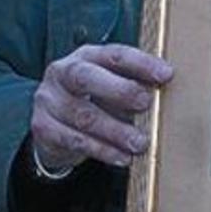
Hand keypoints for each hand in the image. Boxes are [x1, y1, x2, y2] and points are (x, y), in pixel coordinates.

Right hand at [30, 44, 172, 170]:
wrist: (55, 124)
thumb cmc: (95, 99)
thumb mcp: (113, 85)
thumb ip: (135, 84)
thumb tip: (167, 91)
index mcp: (87, 56)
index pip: (114, 54)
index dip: (141, 63)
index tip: (166, 74)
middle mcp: (62, 72)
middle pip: (86, 77)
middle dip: (119, 90)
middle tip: (145, 103)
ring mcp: (49, 100)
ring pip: (83, 115)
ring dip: (116, 131)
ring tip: (140, 143)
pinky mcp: (43, 127)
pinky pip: (74, 140)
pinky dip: (102, 150)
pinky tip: (122, 157)